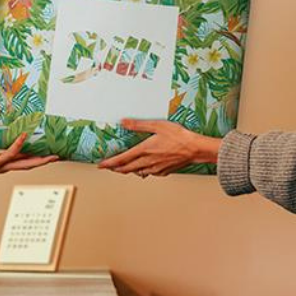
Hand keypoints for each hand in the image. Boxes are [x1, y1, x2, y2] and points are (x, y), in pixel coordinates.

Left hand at [0, 135, 58, 200]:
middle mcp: (3, 166)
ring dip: (39, 159)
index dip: (37, 158)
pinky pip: (9, 153)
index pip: (24, 161)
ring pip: (24, 163)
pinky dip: (18, 145)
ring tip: (52, 154)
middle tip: (60, 157)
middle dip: (45, 161)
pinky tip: (24, 137)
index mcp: (2, 163)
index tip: (49, 154)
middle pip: (29, 165)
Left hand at [97, 119, 220, 176]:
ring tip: (124, 168)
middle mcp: (148, 162)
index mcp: (144, 150)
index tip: (101, 165)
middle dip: (116, 169)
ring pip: (137, 172)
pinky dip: (143, 171)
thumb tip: (124, 122)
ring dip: (128, 171)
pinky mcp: (164, 171)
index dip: (109, 163)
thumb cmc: (179, 136)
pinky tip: (144, 168)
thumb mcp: (157, 125)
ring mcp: (156, 169)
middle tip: (109, 167)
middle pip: (127, 169)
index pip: (121, 159)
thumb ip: (139, 124)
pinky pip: (149, 173)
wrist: (195, 149)